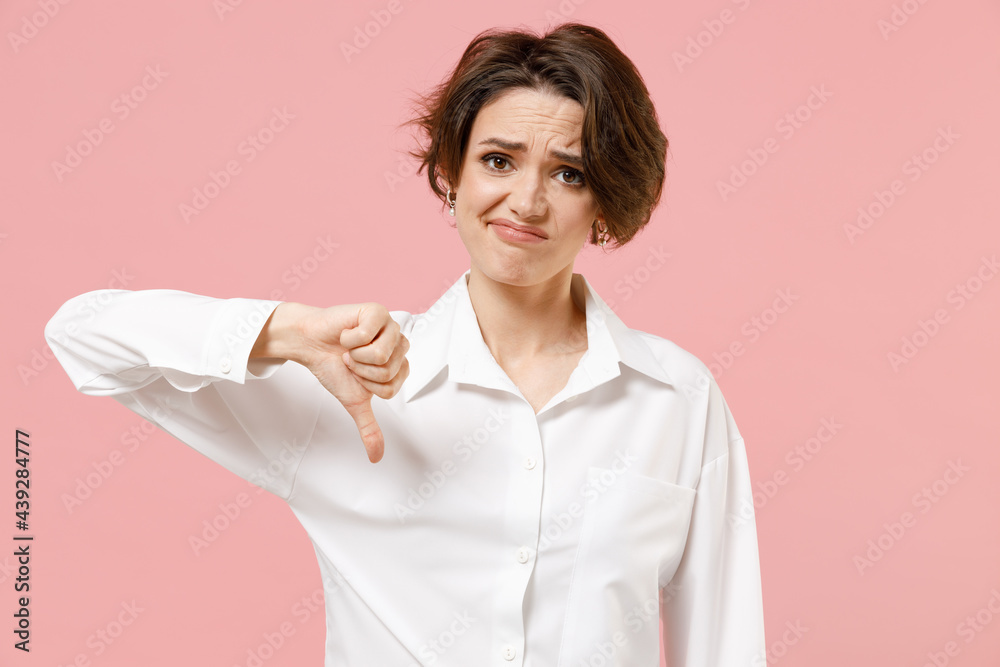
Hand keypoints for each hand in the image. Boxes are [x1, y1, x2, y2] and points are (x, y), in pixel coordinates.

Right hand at [254, 302, 409, 462]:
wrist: (310, 344)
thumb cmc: (334, 367)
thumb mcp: (354, 401)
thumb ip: (369, 428)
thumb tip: (377, 458)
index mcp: (399, 364)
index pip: (391, 388)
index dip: (367, 385)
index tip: (356, 374)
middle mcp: (399, 344)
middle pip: (388, 372)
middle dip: (361, 371)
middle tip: (351, 360)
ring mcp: (390, 326)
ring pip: (381, 355)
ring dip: (356, 355)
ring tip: (349, 348)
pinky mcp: (376, 311)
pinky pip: (368, 335)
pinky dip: (349, 339)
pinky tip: (346, 334)